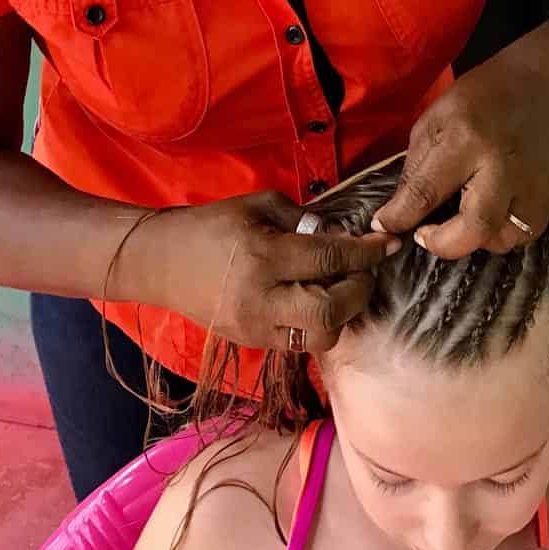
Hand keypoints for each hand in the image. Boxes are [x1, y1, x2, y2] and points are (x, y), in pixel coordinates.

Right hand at [143, 191, 398, 351]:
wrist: (161, 262)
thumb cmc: (212, 225)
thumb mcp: (259, 206)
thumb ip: (305, 219)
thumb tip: (343, 234)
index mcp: (264, 255)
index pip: (330, 259)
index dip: (365, 253)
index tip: (387, 245)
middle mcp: (262, 298)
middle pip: (330, 312)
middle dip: (359, 291)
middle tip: (364, 272)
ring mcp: (255, 327)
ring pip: (319, 337)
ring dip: (341, 314)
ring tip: (340, 290)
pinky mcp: (251, 343)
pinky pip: (299, 343)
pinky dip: (317, 324)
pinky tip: (315, 302)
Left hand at [371, 56, 548, 255]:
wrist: (534, 87)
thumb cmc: (476, 101)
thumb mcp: (432, 123)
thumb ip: (416, 172)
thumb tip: (397, 215)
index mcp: (465, 140)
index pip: (428, 192)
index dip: (401, 217)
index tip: (385, 228)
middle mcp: (502, 166)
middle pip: (476, 228)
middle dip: (444, 244)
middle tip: (426, 234)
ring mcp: (533, 184)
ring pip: (502, 240)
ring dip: (474, 240)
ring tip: (460, 220)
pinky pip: (523, 234)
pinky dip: (500, 234)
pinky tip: (488, 213)